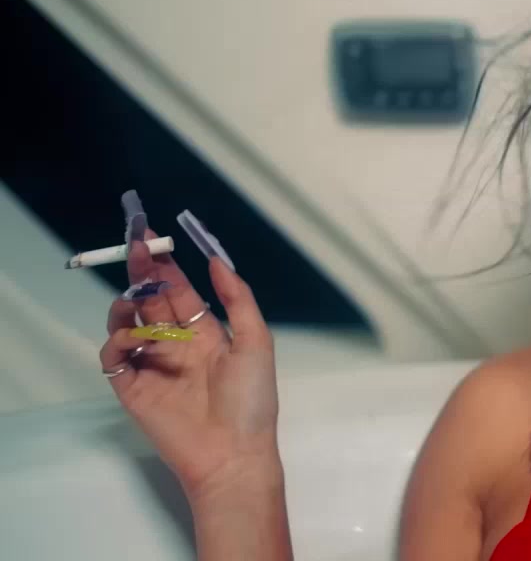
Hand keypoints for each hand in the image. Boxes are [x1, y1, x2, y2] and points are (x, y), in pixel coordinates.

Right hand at [99, 216, 279, 502]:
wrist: (233, 452)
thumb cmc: (252, 399)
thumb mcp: (256, 340)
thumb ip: (237, 298)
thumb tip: (216, 259)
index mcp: (206, 332)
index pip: (178, 290)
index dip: (165, 265)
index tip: (152, 238)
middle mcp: (177, 344)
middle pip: (150, 300)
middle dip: (141, 272)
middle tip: (135, 247)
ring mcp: (153, 364)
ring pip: (127, 323)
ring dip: (128, 305)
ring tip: (138, 299)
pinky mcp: (132, 388)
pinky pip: (114, 356)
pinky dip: (119, 341)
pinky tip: (136, 337)